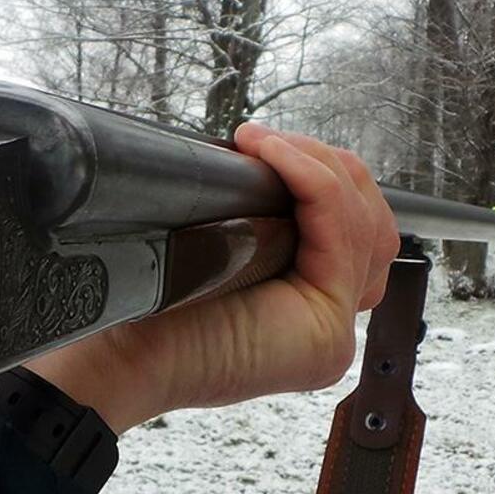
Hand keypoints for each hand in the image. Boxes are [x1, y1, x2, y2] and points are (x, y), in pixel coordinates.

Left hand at [32, 125, 398, 432]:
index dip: (322, 174)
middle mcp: (330, 318)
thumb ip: (265, 217)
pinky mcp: (328, 325)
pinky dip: (311, 177)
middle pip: (372, 220)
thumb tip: (273, 161)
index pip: (354, 225)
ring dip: (315, 163)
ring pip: (363, 218)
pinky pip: (341, 227)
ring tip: (263, 143)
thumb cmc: (151, 303)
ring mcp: (335, 326)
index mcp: (307, 301)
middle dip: (326, 164)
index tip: (267, 145)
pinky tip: (271, 152)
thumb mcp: (220, 245)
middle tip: (266, 143)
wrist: (122, 350)